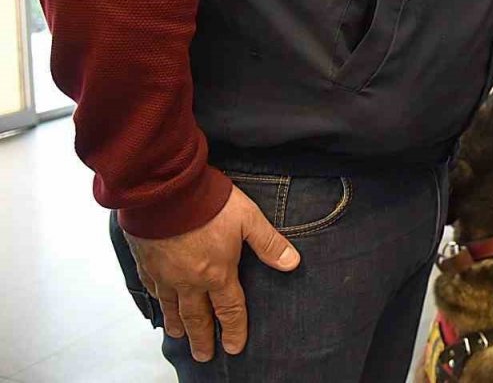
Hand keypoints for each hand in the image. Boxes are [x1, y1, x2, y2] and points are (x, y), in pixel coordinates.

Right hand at [125, 185, 300, 361]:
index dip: (233, 330)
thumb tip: (292, 263)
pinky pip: (151, 289)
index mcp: (217, 274)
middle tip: (204, 355)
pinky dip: (156, 302)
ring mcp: (164, 274)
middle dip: (202, 338)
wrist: (164, 191)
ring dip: (177, 325)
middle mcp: (189, 281)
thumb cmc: (208, 203)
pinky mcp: (145, 262)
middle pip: (197, 317)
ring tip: (180, 336)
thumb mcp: (248, 219)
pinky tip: (158, 304)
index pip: (229, 310)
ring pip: (171, 307)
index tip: (233, 348)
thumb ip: (269, 244)